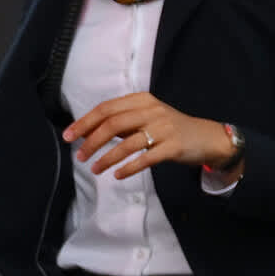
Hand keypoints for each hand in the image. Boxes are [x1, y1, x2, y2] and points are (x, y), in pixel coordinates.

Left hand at [65, 94, 235, 180]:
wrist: (205, 137)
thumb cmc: (169, 128)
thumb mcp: (146, 117)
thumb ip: (121, 121)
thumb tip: (86, 132)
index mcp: (142, 100)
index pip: (106, 109)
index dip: (84, 123)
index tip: (68, 137)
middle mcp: (152, 111)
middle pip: (113, 124)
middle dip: (92, 142)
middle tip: (80, 157)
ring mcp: (164, 128)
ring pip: (127, 143)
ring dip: (107, 158)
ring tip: (95, 169)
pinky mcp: (173, 146)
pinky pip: (145, 158)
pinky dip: (128, 168)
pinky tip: (117, 175)